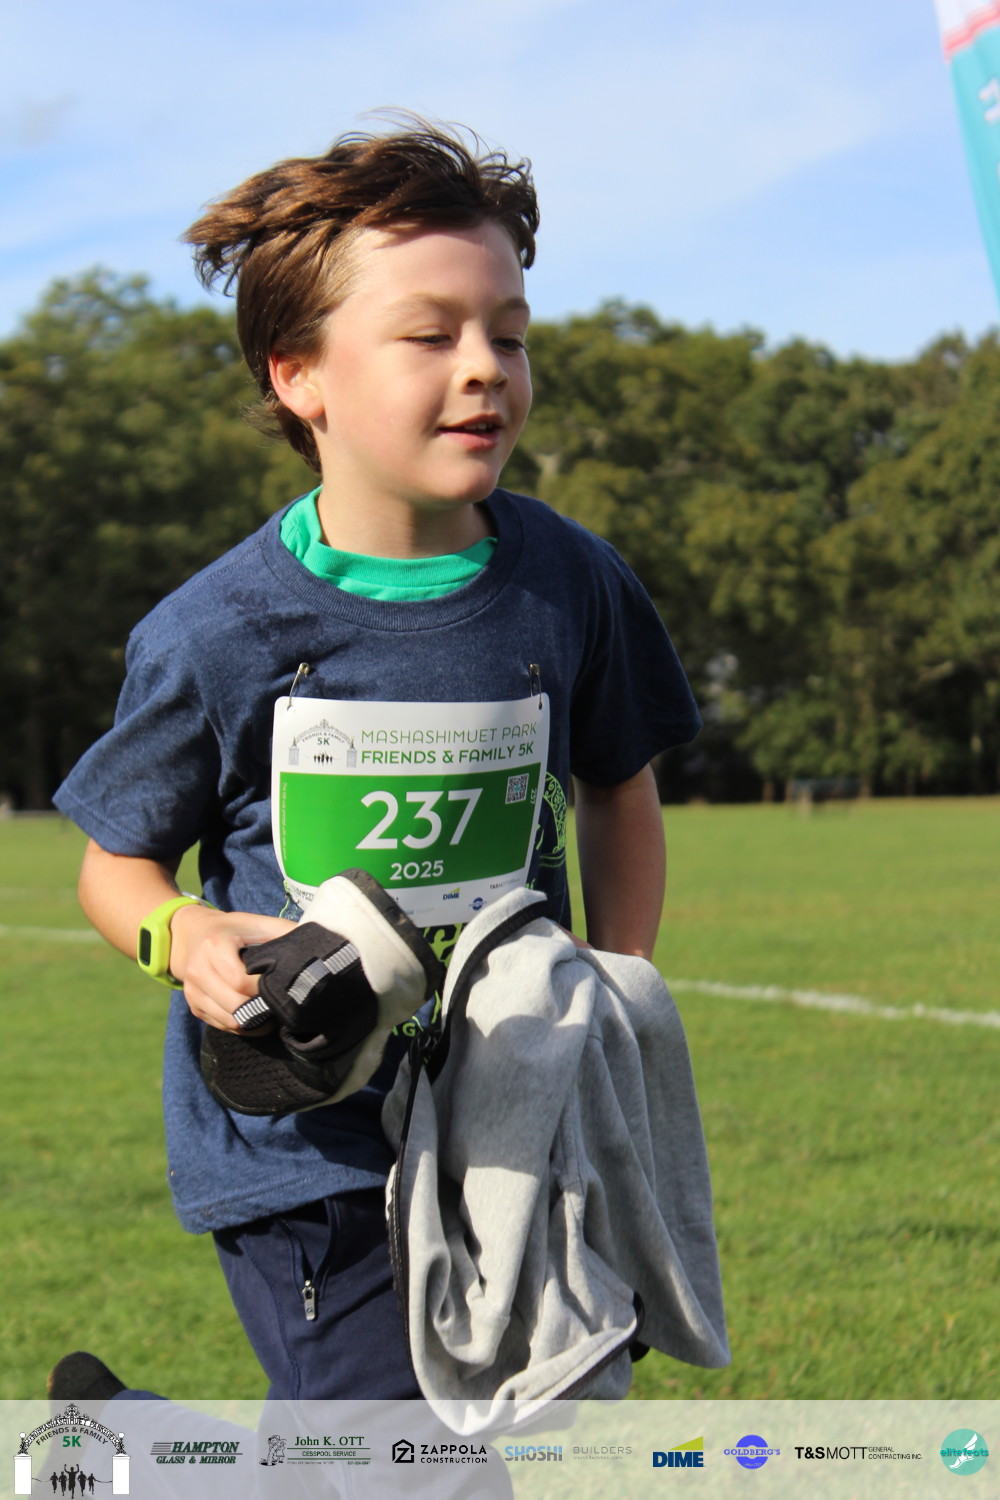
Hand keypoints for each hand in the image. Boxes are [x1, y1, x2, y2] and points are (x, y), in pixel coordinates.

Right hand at [169, 906, 295, 1030]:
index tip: (279, 985)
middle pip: (236, 1006)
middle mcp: (198, 970)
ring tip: (270, 1011)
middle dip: (261, 1009)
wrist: (192, 934)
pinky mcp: (194, 1006)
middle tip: (280, 1004)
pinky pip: (222, 1026)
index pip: (241, 982)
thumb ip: (283, 931)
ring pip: (230, 1021)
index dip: (264, 989)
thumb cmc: (233, 929)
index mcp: (215, 946)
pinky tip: (254, 1014)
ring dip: (253, 1021)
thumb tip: (316, 944)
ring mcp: (193, 991)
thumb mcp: (256, 923)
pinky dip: (242, 1025)